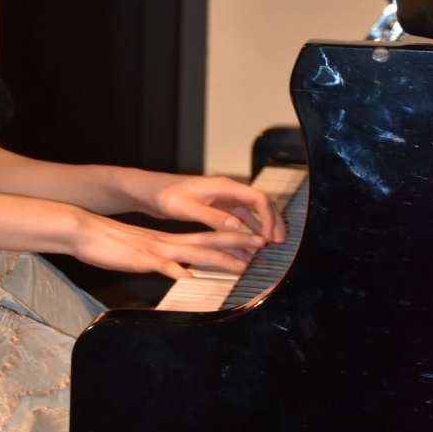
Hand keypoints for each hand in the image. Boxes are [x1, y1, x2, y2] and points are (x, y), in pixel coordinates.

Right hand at [70, 210, 265, 278]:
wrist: (83, 231)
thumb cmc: (106, 243)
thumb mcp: (137, 252)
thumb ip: (156, 259)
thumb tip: (172, 269)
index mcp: (165, 240)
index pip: (203, 238)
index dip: (228, 240)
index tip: (249, 242)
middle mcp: (166, 242)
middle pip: (207, 242)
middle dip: (236, 244)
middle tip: (261, 244)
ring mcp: (155, 250)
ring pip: (194, 253)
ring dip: (219, 260)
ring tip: (242, 266)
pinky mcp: (141, 259)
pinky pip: (164, 267)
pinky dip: (180, 273)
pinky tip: (193, 280)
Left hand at [132, 172, 285, 243]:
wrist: (152, 191)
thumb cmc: (166, 196)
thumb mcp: (188, 208)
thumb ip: (212, 216)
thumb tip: (237, 225)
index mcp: (224, 186)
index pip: (257, 198)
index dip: (268, 217)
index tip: (271, 236)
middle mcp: (228, 190)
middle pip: (261, 203)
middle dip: (273, 221)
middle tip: (280, 243)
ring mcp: (224, 198)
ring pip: (253, 211)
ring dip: (263, 226)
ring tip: (271, 245)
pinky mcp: (219, 207)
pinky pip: (241, 218)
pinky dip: (249, 229)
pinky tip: (252, 243)